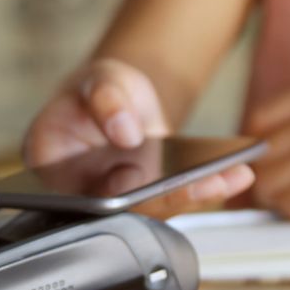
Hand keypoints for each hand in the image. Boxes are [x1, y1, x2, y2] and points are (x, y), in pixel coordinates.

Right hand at [23, 58, 253, 217]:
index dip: (106, 193)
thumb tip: (123, 130)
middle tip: (206, 183)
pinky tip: (237, 171)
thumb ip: (104, 99)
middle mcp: (87, 194)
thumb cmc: (96, 91)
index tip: (133, 180)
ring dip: (198, 194)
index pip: (77, 193)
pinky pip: (180, 197)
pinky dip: (209, 186)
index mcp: (51, 172)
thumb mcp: (97, 80)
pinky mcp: (153, 198)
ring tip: (235, 174)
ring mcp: (123, 199)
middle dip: (168, 198)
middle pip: (125, 208)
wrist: (120, 96)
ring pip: (158, 208)